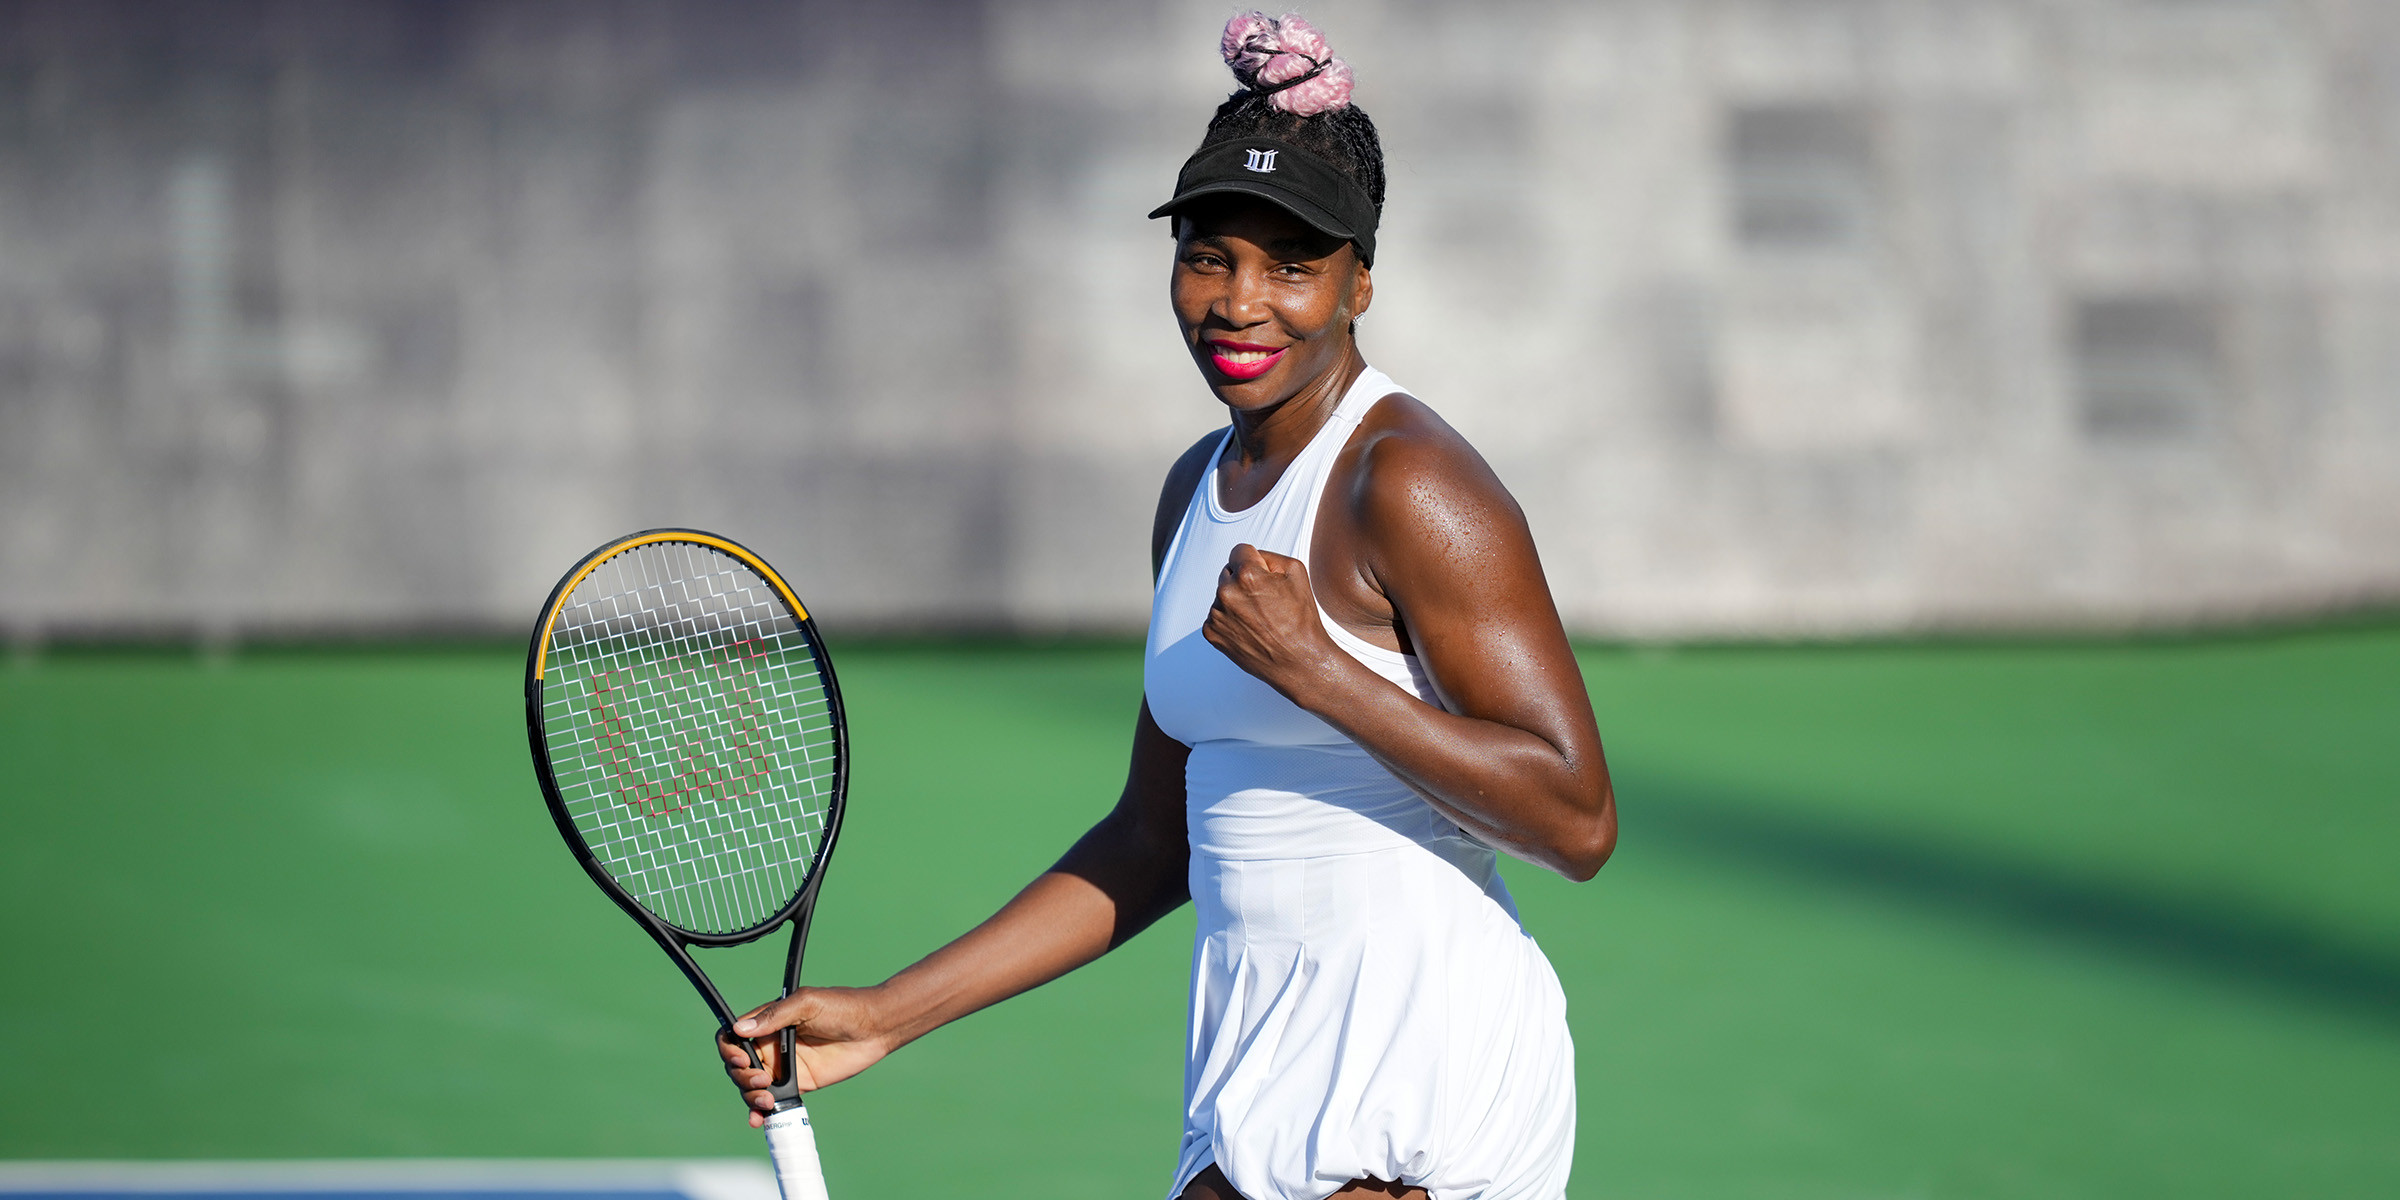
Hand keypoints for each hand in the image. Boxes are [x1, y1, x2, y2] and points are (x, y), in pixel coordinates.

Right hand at [717, 986, 893, 1126]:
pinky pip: (773, 1099)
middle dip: (742, 1077)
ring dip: (750, 1096)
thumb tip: (740, 1028)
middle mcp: (771, 1044)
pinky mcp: (798, 1084)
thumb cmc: (842, 1006)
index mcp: (768, 1022)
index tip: (743, 1060)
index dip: (730, 1050)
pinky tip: (759, 1119)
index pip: (733, 1036)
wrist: (875, 1028)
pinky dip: (761, 1111)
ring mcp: (783, 1066)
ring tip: (767, 1100)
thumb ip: (775, 1016)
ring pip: (750, 1086)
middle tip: (763, 1081)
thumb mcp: (807, 1003)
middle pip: (738, 1065)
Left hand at [1203, 543, 1336, 697]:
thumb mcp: (1296, 572)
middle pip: (1229, 572)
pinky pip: (1217, 616)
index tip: (1262, 575)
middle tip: (1265, 600)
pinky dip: (1230, 620)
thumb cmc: (1301, 620)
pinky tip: (1250, 628)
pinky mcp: (1212, 633)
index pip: (1239, 551)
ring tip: (1259, 617)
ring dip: (1236, 601)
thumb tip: (1252, 555)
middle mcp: (1227, 593)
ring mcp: (1217, 615)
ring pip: (1222, 595)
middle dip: (1244, 580)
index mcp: (1247, 575)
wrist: (1298, 661)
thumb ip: (1269, 555)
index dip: (1254, 561)